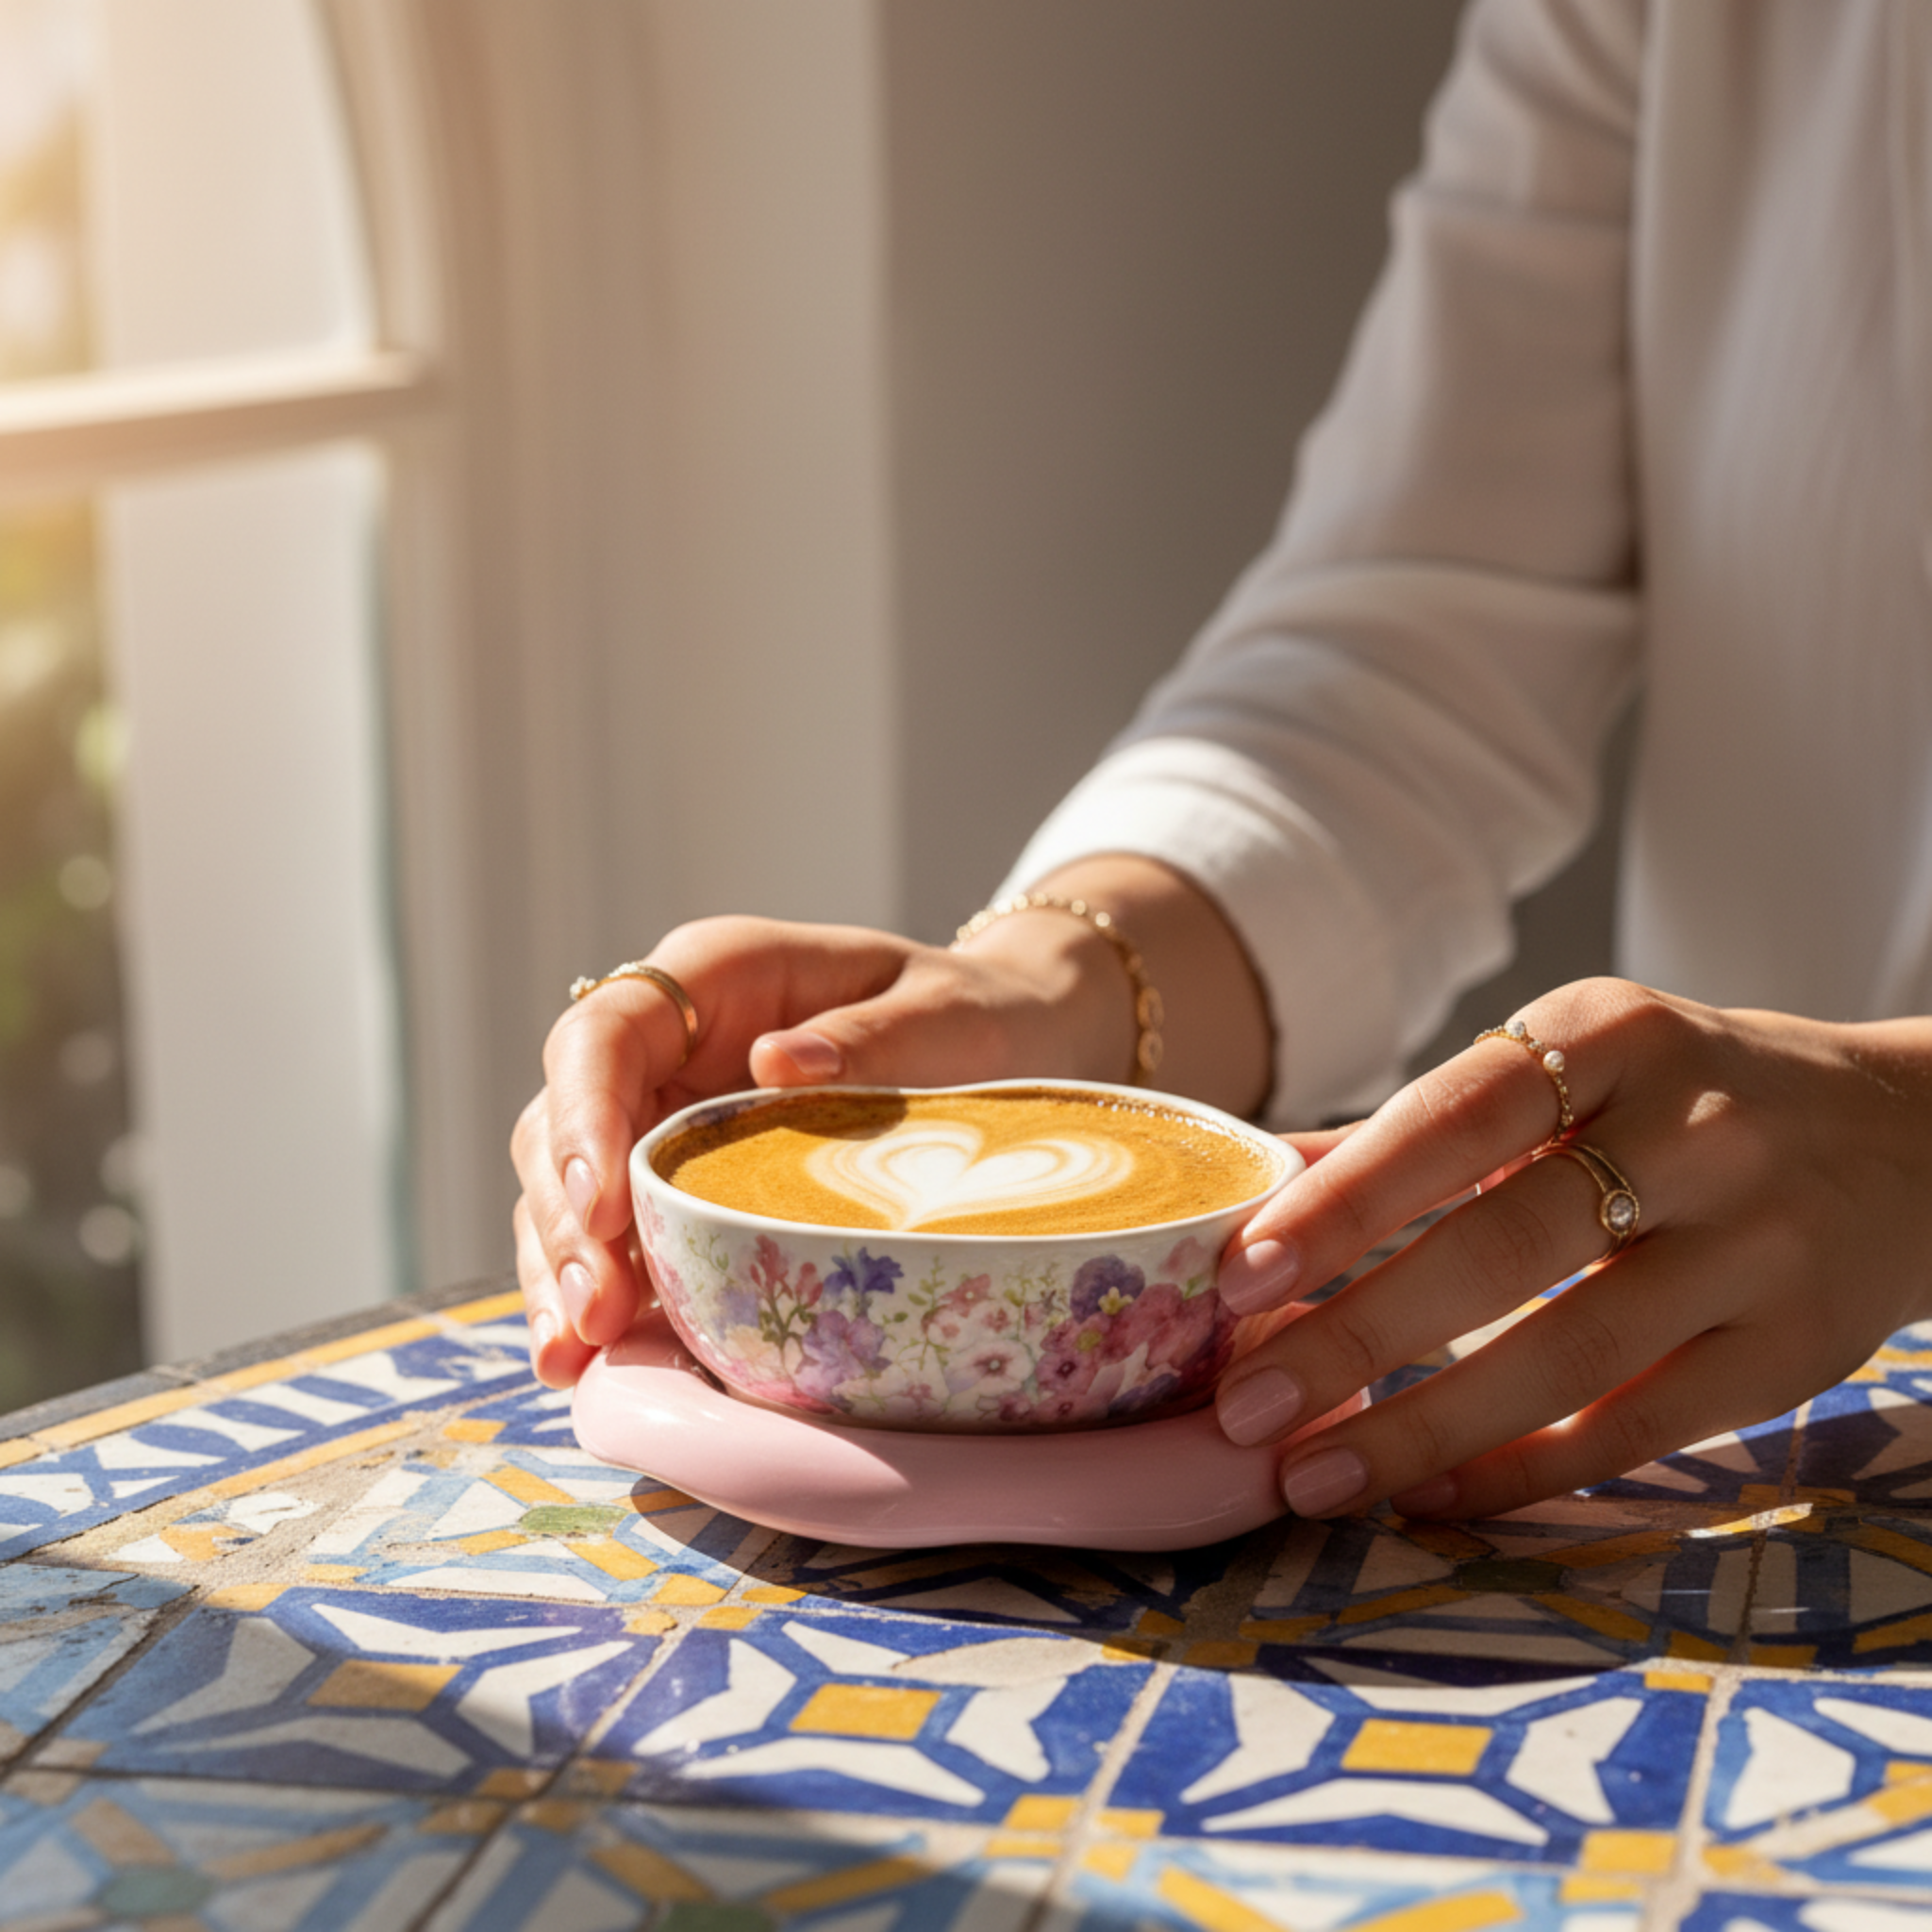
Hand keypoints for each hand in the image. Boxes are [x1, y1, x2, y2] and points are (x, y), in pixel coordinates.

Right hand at [512, 913, 1129, 1384]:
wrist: (1010, 1047)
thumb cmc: (972, 1015)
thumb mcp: (945, 1014)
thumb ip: (870, 1036)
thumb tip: (776, 1062)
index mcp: (716, 976)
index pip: (605, 1034)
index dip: (582, 1117)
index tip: (602, 1204)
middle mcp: (669, 1046)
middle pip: (562, 1123)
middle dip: (566, 1221)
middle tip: (597, 1312)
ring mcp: (664, 1118)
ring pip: (567, 1191)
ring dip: (563, 1272)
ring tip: (575, 1355)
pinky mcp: (678, 1188)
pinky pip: (614, 1241)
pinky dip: (597, 1299)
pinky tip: (587, 1363)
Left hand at [1212, 978, 1931, 1518]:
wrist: (1906, 1136)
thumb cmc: (1687, 1096)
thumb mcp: (1572, 1066)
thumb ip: (1421, 1131)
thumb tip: (1262, 1185)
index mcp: (1608, 1036)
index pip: (1452, 1120)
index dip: (1344, 1203)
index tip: (1240, 1274)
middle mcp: (1691, 1131)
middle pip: (1503, 1246)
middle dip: (1359, 1335)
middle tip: (1246, 1405)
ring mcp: (1754, 1245)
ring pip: (1570, 1353)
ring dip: (1424, 1427)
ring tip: (1312, 1475)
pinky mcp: (1795, 1349)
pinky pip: (1641, 1425)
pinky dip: (1525, 1468)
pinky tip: (1432, 1495)